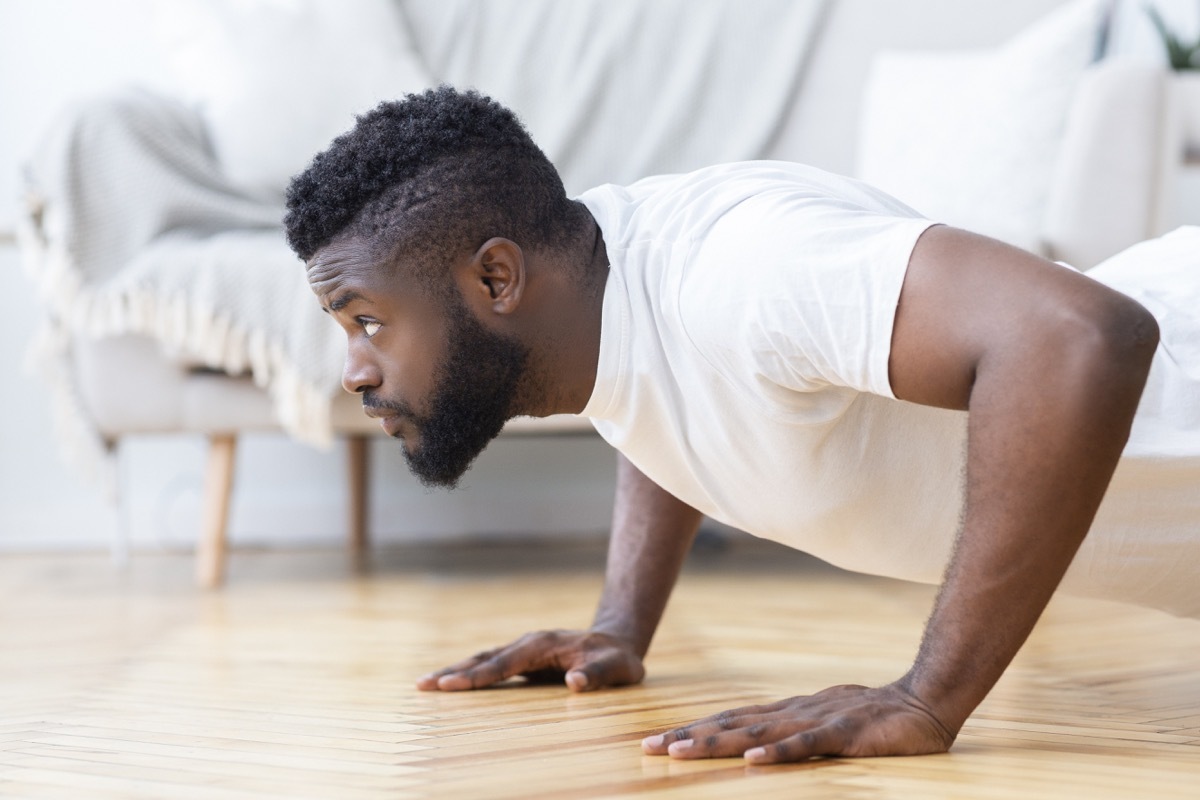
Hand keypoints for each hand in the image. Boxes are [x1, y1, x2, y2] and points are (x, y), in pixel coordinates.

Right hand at [416, 629, 644, 692]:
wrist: (617, 643)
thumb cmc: (617, 659)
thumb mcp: (617, 668)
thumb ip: (598, 674)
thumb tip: (575, 682)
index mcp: (543, 645)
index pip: (504, 663)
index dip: (478, 676)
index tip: (450, 684)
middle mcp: (528, 644)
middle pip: (485, 658)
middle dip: (453, 672)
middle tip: (421, 685)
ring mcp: (524, 651)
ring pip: (484, 660)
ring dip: (455, 672)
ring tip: (425, 685)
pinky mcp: (524, 661)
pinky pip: (492, 668)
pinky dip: (469, 675)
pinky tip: (451, 685)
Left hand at [641, 683, 956, 763]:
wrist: (926, 701)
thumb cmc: (873, 718)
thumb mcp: (823, 725)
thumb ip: (791, 733)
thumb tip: (753, 747)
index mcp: (787, 712)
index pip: (731, 720)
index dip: (693, 730)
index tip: (656, 743)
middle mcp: (793, 712)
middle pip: (732, 723)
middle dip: (689, 736)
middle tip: (648, 747)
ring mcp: (817, 720)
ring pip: (758, 733)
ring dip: (718, 743)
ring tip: (682, 751)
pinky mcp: (844, 734)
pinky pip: (807, 745)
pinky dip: (778, 753)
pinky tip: (753, 762)